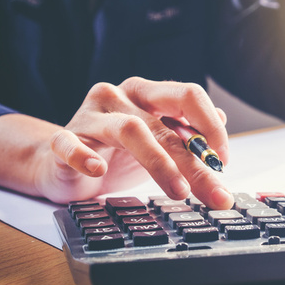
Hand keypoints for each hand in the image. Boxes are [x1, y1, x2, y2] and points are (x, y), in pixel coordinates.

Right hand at [36, 78, 232, 208]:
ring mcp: (90, 115)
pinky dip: (85, 156)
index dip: (212, 128)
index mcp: (147, 93)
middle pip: (164, 122)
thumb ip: (186, 132)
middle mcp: (119, 96)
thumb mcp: (156, 142)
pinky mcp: (63, 139)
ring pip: (130, 130)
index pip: (188, 95)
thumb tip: (223, 117)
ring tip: (179, 191)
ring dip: (159, 162)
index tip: (224, 163)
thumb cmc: (114, 152)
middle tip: (214, 192)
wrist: (61, 164)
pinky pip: (70, 144)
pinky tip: (99, 171)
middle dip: (194, 160)